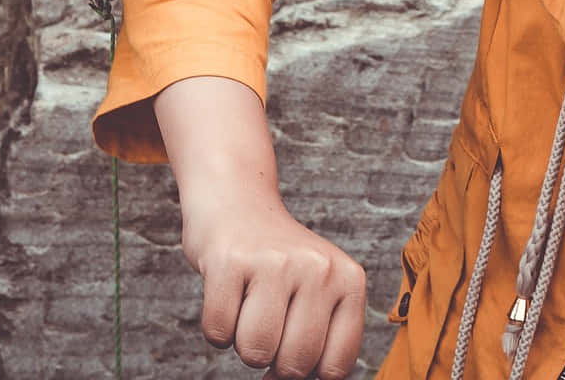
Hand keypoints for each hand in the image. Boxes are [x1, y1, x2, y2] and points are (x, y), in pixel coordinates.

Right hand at [156, 77, 364, 378]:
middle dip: (273, 359)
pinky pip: (218, 332)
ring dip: (242, 342)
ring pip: (254, 352)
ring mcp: (274, 262)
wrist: (236, 201)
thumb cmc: (278, 262)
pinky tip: (227, 294)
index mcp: (348, 279)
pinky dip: (215, 327)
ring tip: (249, 306)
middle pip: (294, 363)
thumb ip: (320, 338)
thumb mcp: (319, 289)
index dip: (308, 373)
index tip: (293, 355)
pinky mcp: (230, 261)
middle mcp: (318, 268)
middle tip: (268, 322)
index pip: (336, 365)